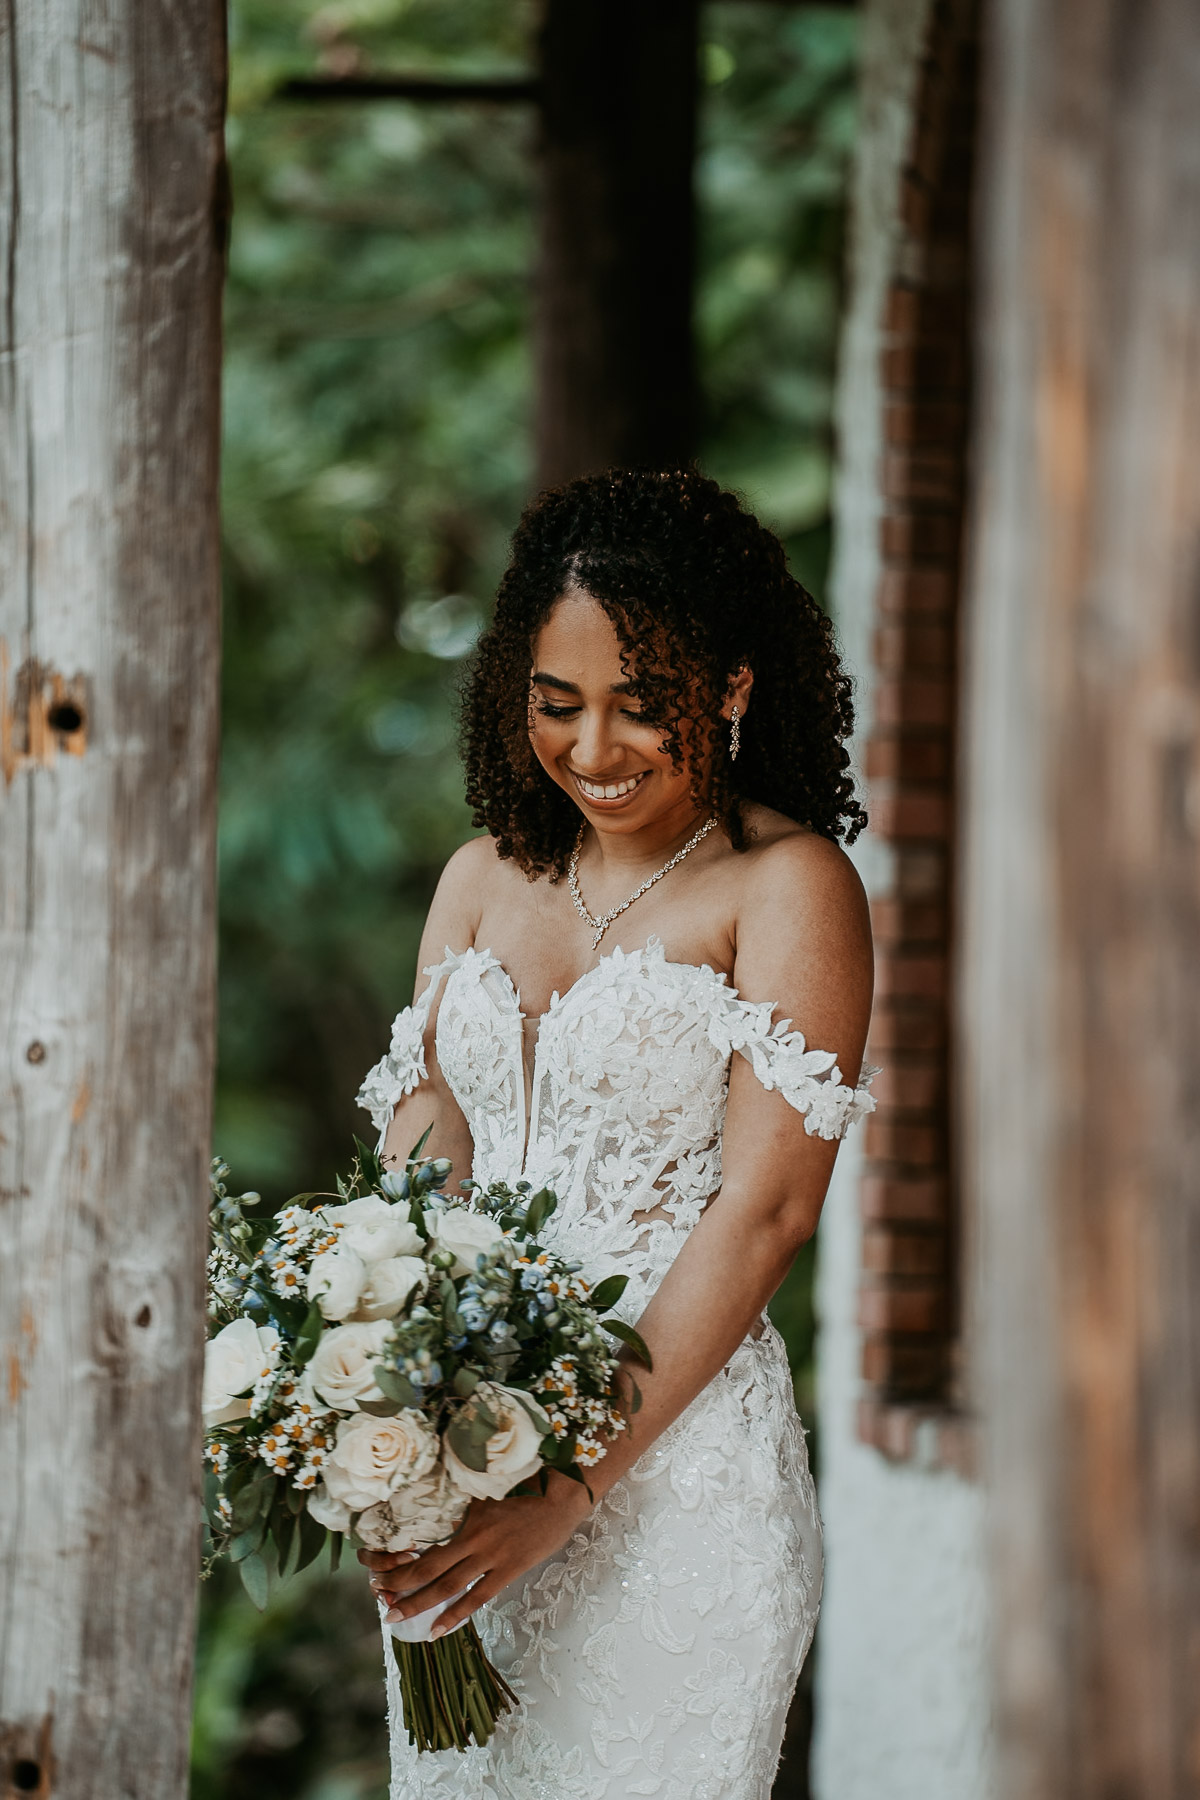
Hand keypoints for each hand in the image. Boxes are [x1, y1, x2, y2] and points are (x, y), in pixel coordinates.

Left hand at [358, 1474, 593, 1637]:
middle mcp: (472, 1537)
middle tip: (376, 1596)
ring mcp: (491, 1556)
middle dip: (398, 1583)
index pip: (422, 1540)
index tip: (376, 1565)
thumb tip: (437, 1518)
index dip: (398, 1555)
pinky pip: (477, 1597)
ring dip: (418, 1602)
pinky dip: (455, 1615)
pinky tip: (436, 1631)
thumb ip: (463, 1508)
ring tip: (394, 1617)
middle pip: (427, 1566)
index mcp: (464, 1515)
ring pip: (446, 1585)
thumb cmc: (526, 1489)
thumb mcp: (487, 1492)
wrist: (562, 1495)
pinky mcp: (509, 1570)